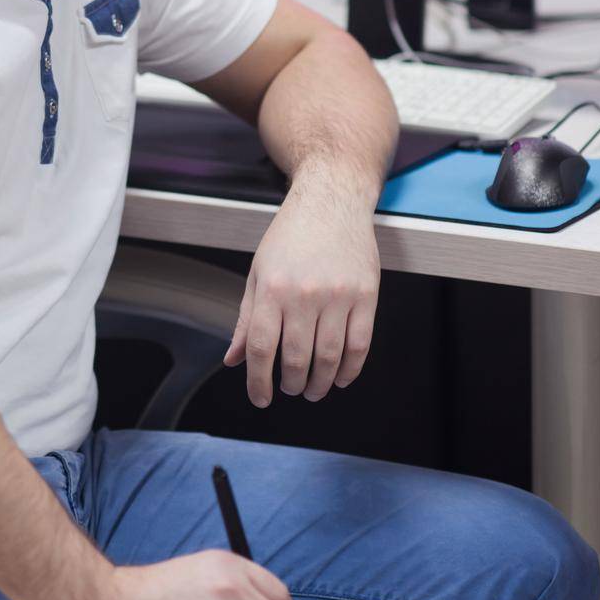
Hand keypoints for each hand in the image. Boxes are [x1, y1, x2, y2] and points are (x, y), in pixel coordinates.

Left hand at [224, 187, 379, 406]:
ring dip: (320, 383)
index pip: (260, 348)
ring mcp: (338, 295)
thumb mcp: (258, 272)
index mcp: (272, 288)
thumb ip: (246, 318)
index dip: (258, 381)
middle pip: (295, 358)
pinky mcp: (367, 296)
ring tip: (313, 389)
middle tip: (289, 389)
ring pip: (329, 357)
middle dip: (290, 384)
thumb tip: (232, 360)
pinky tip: (341, 378)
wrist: (331, 201)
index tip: (260, 398)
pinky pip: (360, 345)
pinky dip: (350, 370)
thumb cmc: (290, 237)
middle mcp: (304, 293)